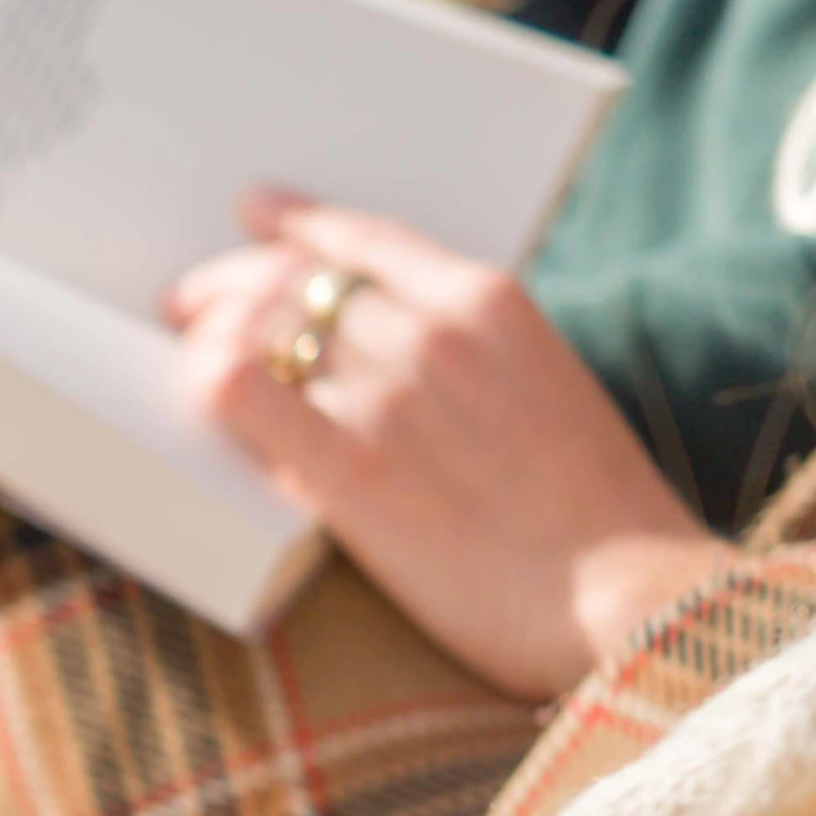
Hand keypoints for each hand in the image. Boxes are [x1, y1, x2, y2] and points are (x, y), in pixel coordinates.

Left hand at [163, 192, 738, 698]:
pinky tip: (195, 393)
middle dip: (229, 284)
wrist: (629, 598)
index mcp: (488, 301)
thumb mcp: (547, 388)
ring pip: (258, 327)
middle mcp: (430, 332)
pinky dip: (204, 380)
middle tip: (187, 304)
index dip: (293, 225)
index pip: (362, 237)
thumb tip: (386, 354)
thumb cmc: (595, 514)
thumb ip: (471, 357)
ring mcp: (386, 397)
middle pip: (294, 278)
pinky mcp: (349, 471)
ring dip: (209, 334)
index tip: (254, 217)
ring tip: (186, 354)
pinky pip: (238, 392)